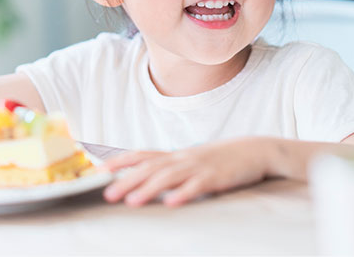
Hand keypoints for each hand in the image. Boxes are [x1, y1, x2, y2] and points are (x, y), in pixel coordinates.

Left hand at [101, 138, 272, 206]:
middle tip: (107, 194)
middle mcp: (183, 158)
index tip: (98, 170)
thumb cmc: (221, 159)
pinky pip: (197, 186)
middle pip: (149, 168)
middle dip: (127, 181)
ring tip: (131, 202)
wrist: (255, 151)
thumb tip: (146, 180)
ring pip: (169, 177)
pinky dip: (183, 194)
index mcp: (175, 155)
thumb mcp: (192, 161)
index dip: (119, 161)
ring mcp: (199, 167)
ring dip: (148, 189)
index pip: (141, 155)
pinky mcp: (216, 178)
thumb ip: (171, 168)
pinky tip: (171, 203)